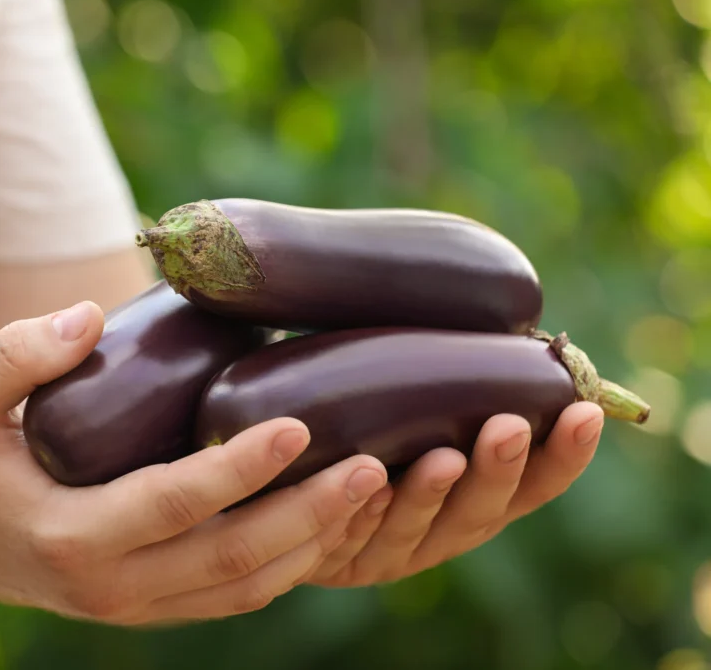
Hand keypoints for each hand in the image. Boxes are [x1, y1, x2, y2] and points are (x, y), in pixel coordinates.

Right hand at [0, 301, 388, 622]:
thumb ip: (15, 353)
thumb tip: (92, 314)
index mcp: (65, 537)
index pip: (171, 504)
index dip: (238, 468)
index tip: (299, 423)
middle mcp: (107, 587)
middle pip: (229, 560)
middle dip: (309, 516)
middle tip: (373, 465)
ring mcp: (133, 606)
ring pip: (243, 588)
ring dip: (314, 545)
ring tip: (374, 491)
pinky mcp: (150, 602)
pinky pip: (232, 594)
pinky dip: (289, 563)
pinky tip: (329, 518)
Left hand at [307, 402, 603, 586]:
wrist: (289, 480)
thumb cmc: (366, 424)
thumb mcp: (412, 402)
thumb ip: (456, 379)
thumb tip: (506, 314)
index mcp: (473, 502)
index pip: (531, 487)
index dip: (562, 458)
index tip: (584, 412)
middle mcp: (437, 533)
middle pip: (478, 515)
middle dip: (497, 472)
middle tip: (508, 427)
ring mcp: (382, 552)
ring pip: (412, 532)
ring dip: (429, 495)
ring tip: (442, 459)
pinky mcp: (328, 559)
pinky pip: (344, 540)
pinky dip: (359, 514)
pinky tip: (366, 488)